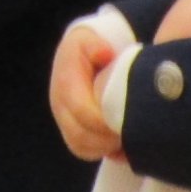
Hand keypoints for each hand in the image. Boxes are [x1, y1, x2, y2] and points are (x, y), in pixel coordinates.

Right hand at [48, 23, 125, 162]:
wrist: (78, 54)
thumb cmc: (90, 48)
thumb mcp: (91, 39)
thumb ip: (96, 45)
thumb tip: (105, 53)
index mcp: (66, 83)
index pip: (83, 111)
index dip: (105, 123)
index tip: (127, 123)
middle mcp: (59, 104)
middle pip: (79, 135)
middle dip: (106, 140)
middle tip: (131, 136)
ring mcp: (63, 118)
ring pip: (80, 146)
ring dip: (104, 148)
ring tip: (125, 141)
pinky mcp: (69, 129)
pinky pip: (81, 150)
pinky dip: (100, 151)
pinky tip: (117, 145)